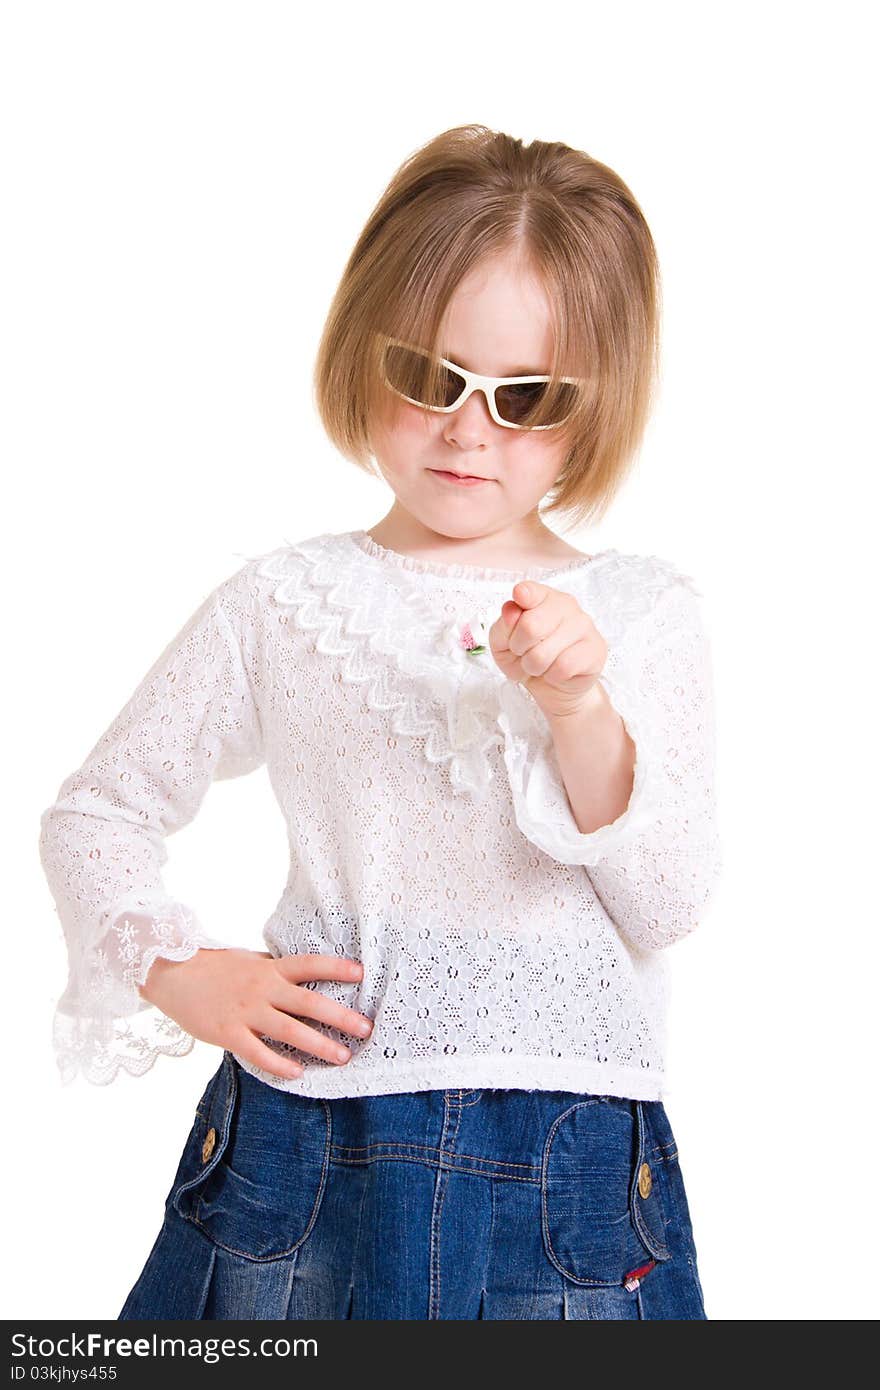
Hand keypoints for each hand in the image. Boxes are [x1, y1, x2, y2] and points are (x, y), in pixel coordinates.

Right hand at [138, 948, 373, 1080]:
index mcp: (268, 968)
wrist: (170, 974)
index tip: (362, 974)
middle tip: (366, 1028)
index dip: (336, 968)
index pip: (309, 965)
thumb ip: (273, 967)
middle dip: (341, 1016)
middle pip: (309, 1002)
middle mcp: (262, 988)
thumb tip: (303, 970)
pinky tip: (299, 1072)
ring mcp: (246, 1011)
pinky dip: (280, 1064)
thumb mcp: (247, 959)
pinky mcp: (227, 1033)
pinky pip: (258, 1053)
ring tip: (343, 1056)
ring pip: (290, 1031)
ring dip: (320, 1044)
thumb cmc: (212, 966)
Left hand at [488, 580, 608, 722]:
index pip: (530, 591)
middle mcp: (566, 605)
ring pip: (544, 652)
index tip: (520, 597)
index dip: (523, 595)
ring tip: (540, 664)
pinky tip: (556, 672)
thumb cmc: (527, 658)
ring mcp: (584, 625)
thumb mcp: (503, 644)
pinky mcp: (595, 649)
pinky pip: (563, 667)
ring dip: (534, 666)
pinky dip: (552, 676)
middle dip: (519, 648)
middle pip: (530, 626)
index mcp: (542, 597)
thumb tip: (511, 611)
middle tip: (525, 652)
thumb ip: (503, 626)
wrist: (553, 687)